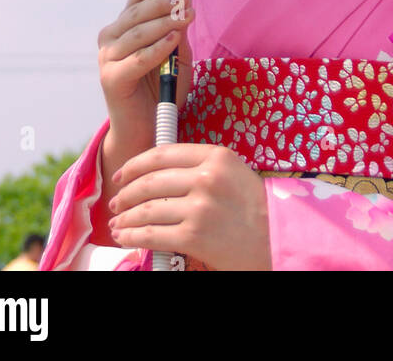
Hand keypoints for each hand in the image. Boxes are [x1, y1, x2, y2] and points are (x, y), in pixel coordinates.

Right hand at [97, 0, 194, 142]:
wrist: (148, 129)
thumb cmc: (164, 88)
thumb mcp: (177, 55)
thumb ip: (177, 31)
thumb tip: (183, 1)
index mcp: (123, 27)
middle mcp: (110, 39)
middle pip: (137, 12)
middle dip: (164, 2)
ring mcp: (107, 59)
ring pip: (138, 33)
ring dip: (164, 22)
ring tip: (186, 16)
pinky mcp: (111, 80)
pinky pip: (137, 59)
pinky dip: (157, 48)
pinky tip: (174, 39)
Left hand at [107, 143, 271, 270]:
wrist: (276, 238)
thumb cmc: (253, 206)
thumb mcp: (231, 171)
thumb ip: (198, 165)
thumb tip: (155, 172)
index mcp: (215, 155)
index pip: (161, 154)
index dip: (135, 165)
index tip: (122, 175)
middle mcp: (206, 178)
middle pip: (149, 181)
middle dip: (125, 194)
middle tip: (116, 203)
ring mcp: (199, 207)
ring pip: (147, 209)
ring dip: (125, 219)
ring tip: (117, 225)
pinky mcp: (194, 236)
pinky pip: (152, 234)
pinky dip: (132, 237)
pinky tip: (126, 238)